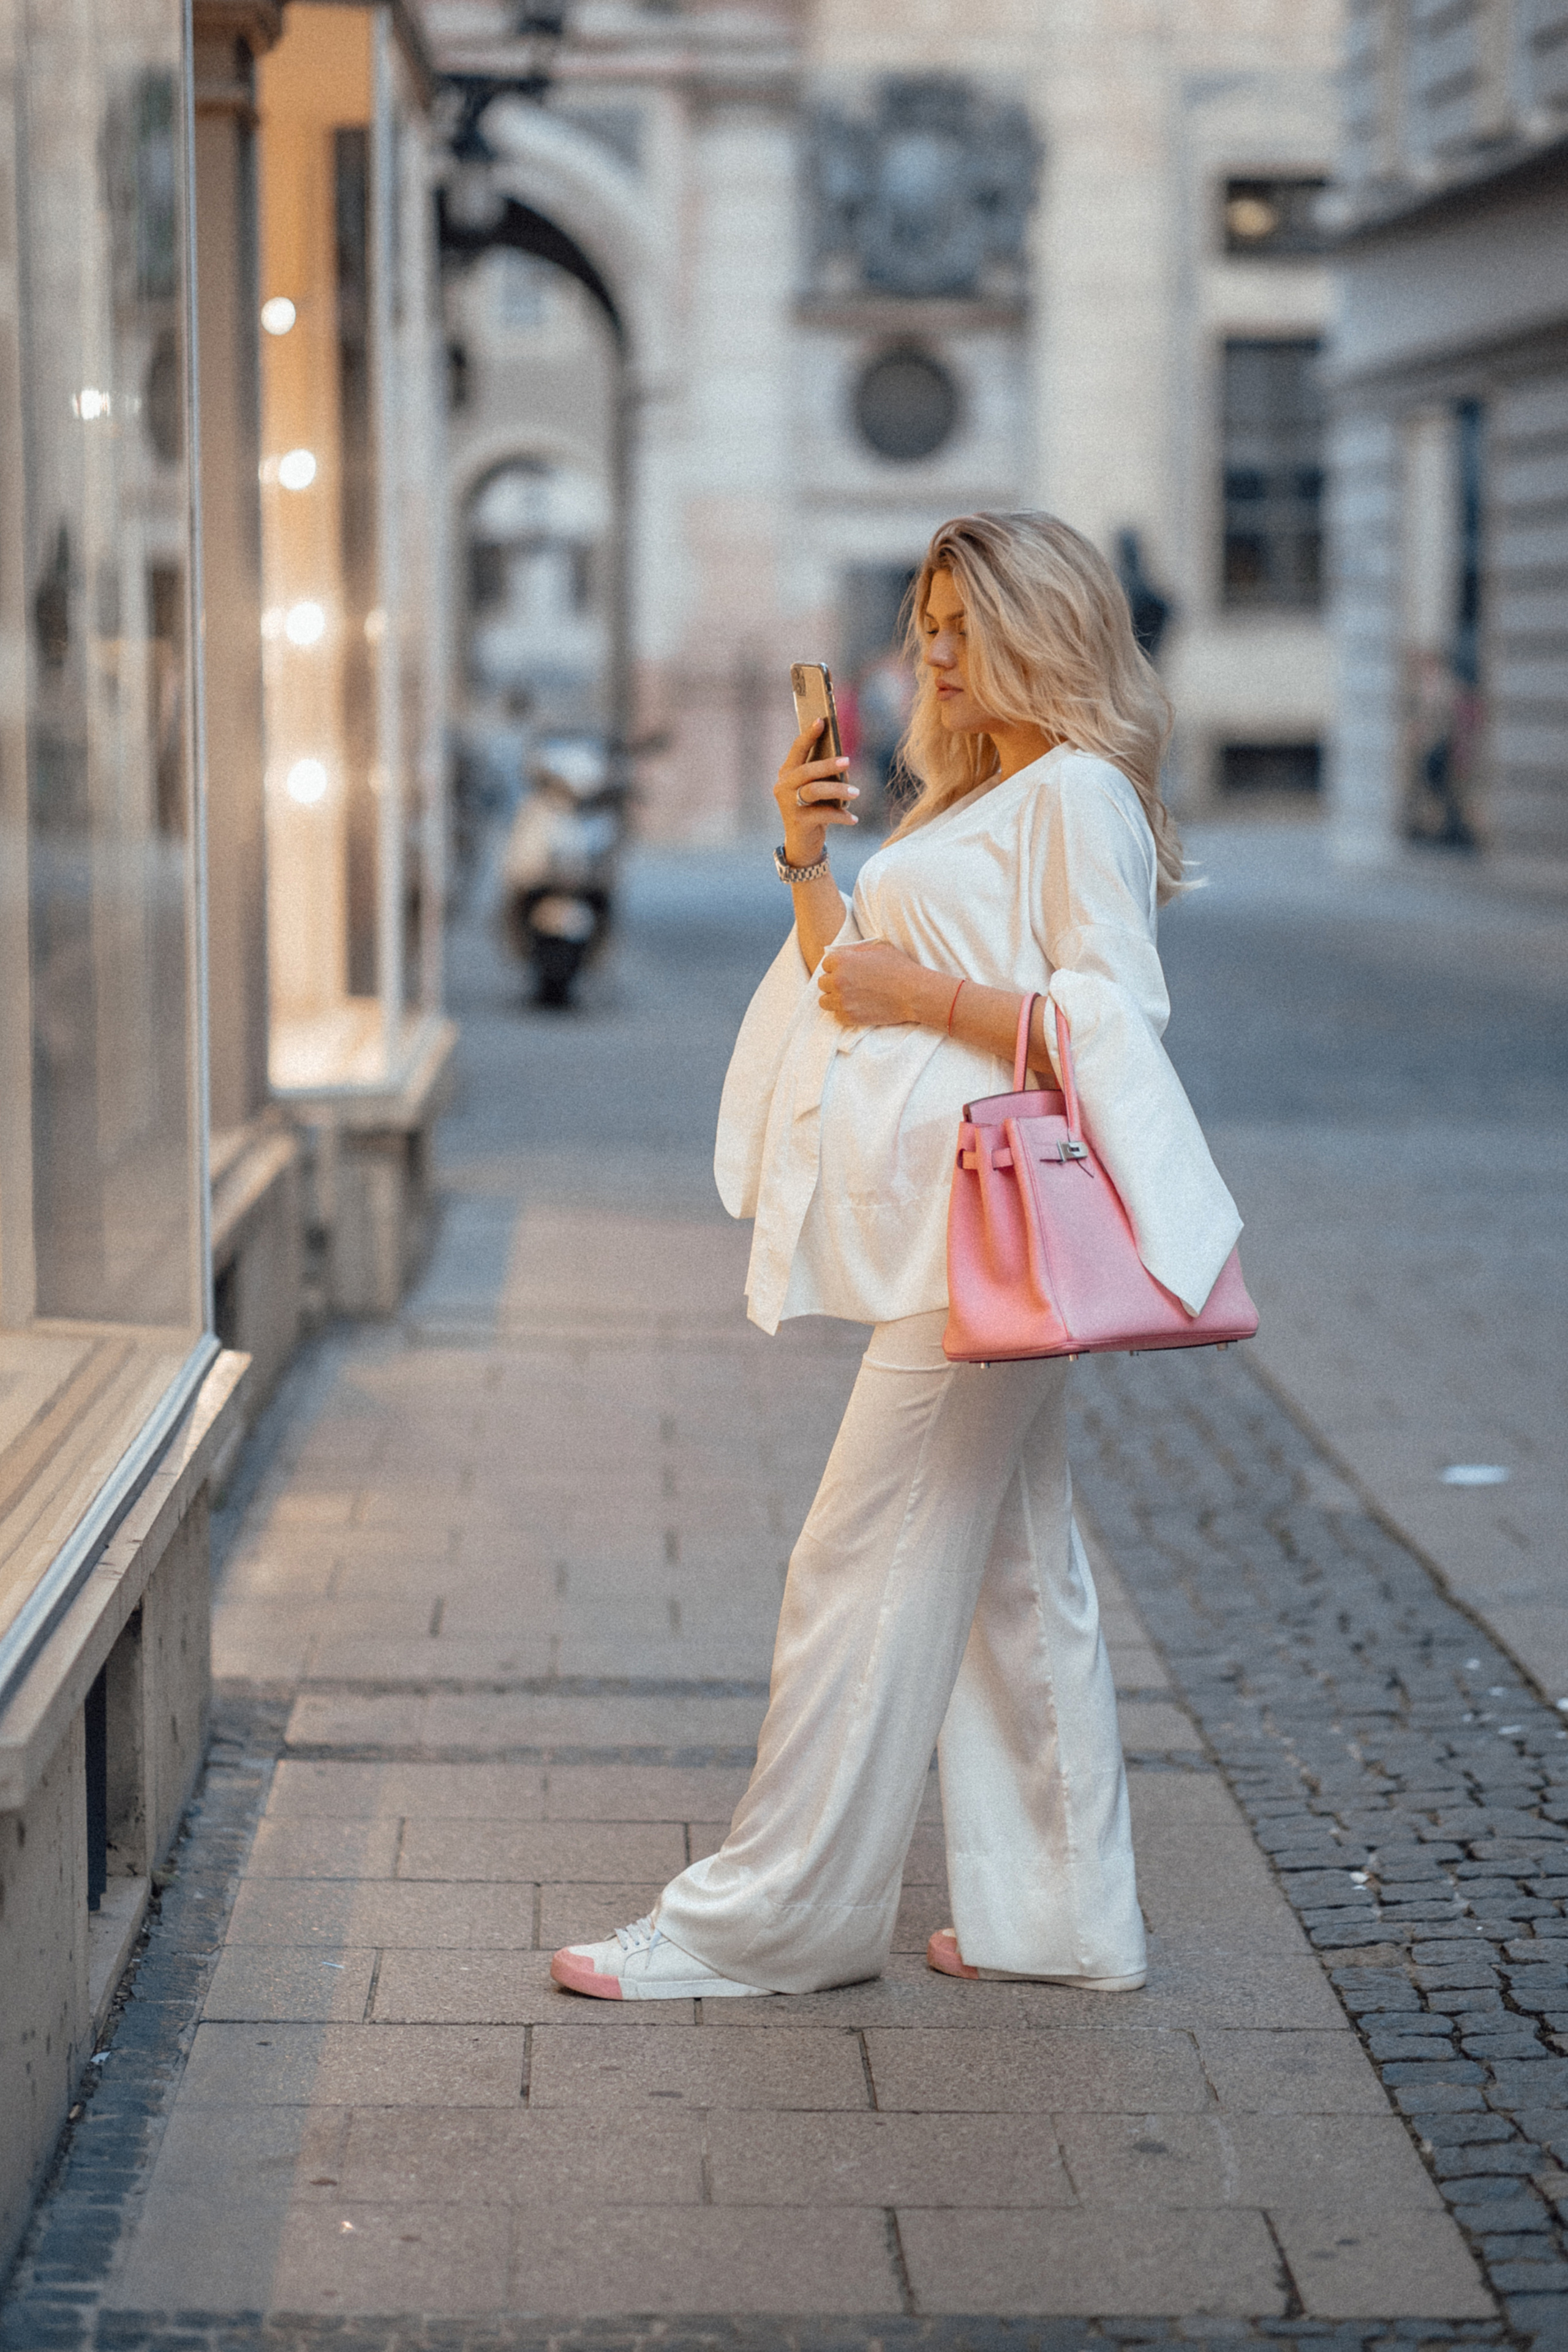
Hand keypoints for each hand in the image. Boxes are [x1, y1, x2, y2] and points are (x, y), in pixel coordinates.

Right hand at [775, 720, 856, 864]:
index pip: (797, 750)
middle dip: (827, 764)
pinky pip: (823, 814)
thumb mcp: (817, 788)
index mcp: (787, 773)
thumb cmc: (814, 809)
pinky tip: (854, 819)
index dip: (808, 735)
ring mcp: (788, 805)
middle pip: (805, 770)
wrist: (803, 844)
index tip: (821, 720)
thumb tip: (843, 762)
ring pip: (814, 791)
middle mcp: (783, 787)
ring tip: (856, 792)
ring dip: (838, 789)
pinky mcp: (798, 822)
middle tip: (848, 760)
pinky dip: (841, 816)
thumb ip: (824, 774)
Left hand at [817, 940, 927, 1029]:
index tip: (848, 971)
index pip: (826, 964)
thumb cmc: (899, 968)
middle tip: (849, 985)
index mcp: (843, 960)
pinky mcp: (850, 1017)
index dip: (837, 967)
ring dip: (834, 999)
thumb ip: (856, 950)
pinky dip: (843, 1013)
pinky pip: (836, 1016)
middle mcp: (838, 980)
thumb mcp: (878, 948)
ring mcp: (843, 1000)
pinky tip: (856, 1007)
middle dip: (833, 983)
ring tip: (848, 998)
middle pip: (823, 983)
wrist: (913, 993)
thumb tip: (843, 953)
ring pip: (824, 1001)